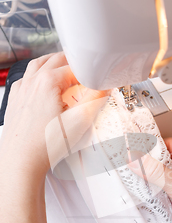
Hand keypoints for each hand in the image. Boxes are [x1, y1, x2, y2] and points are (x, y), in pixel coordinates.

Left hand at [0, 52, 108, 181]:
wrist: (21, 161)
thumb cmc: (45, 144)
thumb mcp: (80, 120)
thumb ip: (95, 99)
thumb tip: (104, 86)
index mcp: (47, 81)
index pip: (75, 67)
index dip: (89, 72)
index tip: (98, 80)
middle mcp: (32, 81)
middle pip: (56, 60)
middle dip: (73, 63)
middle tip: (86, 72)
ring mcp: (21, 90)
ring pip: (38, 65)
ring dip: (54, 64)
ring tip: (67, 71)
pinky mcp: (15, 100)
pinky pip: (26, 78)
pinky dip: (38, 75)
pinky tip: (45, 85)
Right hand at [130, 137, 171, 222]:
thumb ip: (159, 174)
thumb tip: (138, 160)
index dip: (152, 148)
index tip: (133, 151)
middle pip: (169, 159)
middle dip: (152, 163)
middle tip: (132, 165)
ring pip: (168, 174)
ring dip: (155, 177)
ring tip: (138, 178)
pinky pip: (170, 187)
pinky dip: (159, 189)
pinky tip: (149, 192)